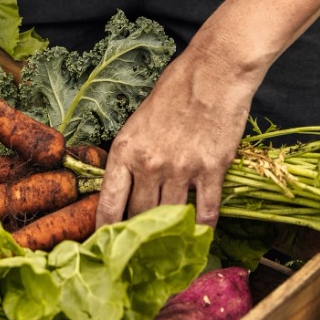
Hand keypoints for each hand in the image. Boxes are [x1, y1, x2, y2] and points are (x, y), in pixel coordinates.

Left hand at [96, 43, 259, 227]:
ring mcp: (181, 169)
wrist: (213, 73)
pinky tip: (200, 234)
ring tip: (170, 244)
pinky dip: (202, 227)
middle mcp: (149, 164)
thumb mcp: (139, 120)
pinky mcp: (211, 170)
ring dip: (170, 231)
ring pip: (170, 216)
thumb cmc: (175, 89)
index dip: (106, 230)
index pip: (109, 204)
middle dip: (139, 232)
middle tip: (142, 247)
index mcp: (125, 150)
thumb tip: (127, 184)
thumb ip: (132, 154)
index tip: (107, 244)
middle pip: (139, 215)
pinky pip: (205, 211)